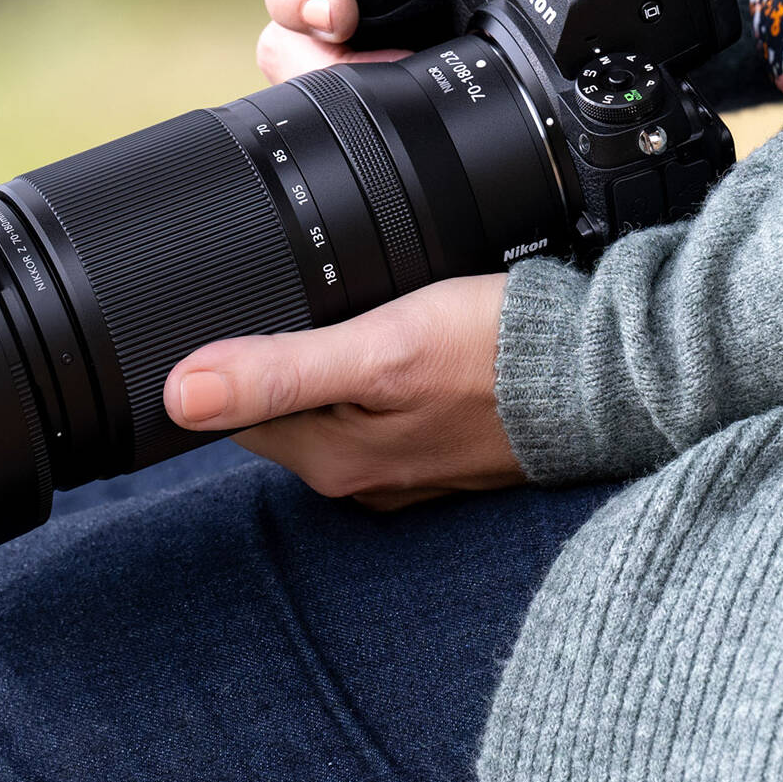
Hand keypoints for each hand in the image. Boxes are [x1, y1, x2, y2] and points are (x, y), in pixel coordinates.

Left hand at [164, 274, 520, 510]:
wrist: (602, 377)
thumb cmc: (495, 356)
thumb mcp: (377, 349)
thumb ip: (278, 372)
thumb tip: (179, 394)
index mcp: (329, 461)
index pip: (232, 411)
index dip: (232, 358)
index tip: (258, 308)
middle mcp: (360, 478)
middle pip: (281, 406)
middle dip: (286, 356)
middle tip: (328, 303)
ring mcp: (403, 467)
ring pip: (331, 403)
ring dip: (334, 363)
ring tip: (370, 318)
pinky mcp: (439, 447)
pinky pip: (381, 408)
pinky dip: (381, 375)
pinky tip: (406, 342)